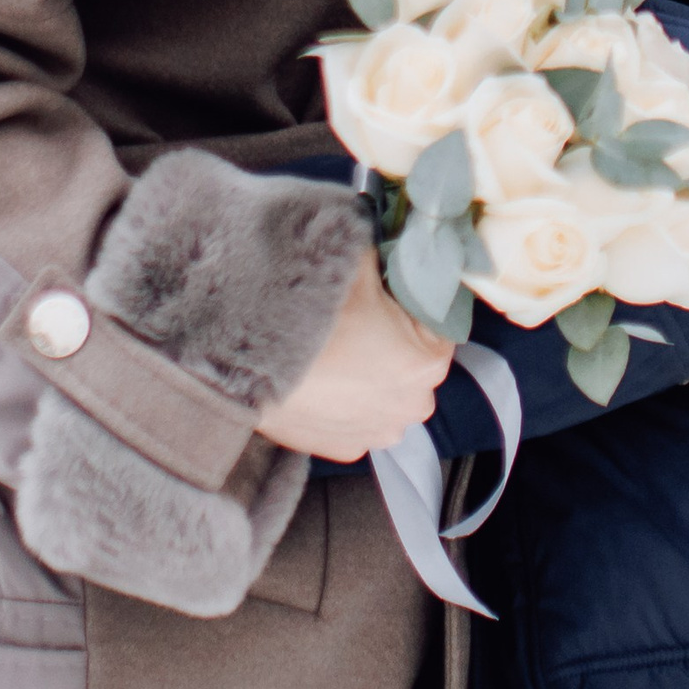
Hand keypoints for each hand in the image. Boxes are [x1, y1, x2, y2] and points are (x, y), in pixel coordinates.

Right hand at [255, 246, 452, 460]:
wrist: (249, 367)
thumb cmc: (310, 318)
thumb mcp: (359, 262)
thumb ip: (389, 251)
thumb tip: (398, 239)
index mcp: (427, 363)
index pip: (439, 322)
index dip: (415, 302)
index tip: (390, 289)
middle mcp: (412, 406)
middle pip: (415, 360)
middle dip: (397, 339)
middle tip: (362, 314)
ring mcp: (377, 434)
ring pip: (388, 390)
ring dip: (373, 372)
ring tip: (339, 345)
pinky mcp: (344, 449)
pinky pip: (359, 415)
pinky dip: (348, 398)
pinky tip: (325, 375)